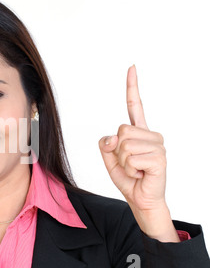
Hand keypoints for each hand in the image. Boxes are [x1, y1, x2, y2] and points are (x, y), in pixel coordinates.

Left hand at [99, 65, 178, 241]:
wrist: (141, 199)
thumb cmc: (128, 178)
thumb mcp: (109, 159)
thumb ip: (106, 144)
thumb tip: (114, 137)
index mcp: (138, 132)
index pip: (134, 106)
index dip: (132, 87)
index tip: (132, 67)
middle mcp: (151, 135)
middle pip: (121, 130)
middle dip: (117, 150)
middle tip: (129, 164)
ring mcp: (158, 146)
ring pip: (124, 145)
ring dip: (124, 162)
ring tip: (136, 169)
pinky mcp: (160, 158)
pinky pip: (132, 158)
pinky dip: (131, 169)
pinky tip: (142, 174)